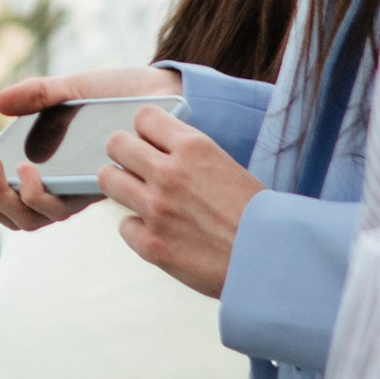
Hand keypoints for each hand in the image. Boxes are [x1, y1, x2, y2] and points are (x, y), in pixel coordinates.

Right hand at [0, 64, 172, 237]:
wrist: (168, 95)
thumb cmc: (122, 94)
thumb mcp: (74, 87)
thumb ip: (38, 94)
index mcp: (49, 167)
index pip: (5, 196)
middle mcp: (63, 188)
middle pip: (14, 215)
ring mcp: (80, 191)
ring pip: (35, 218)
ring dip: (7, 198)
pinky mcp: (99, 191)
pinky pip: (63, 206)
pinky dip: (38, 194)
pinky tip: (30, 169)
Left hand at [98, 106, 257, 298]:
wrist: (271, 262)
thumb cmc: (257, 216)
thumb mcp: (226, 166)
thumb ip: (190, 156)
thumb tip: (159, 149)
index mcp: (193, 147)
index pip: (143, 116)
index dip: (145, 131)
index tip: (151, 144)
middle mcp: (169, 173)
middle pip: (116, 143)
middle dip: (125, 154)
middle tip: (138, 169)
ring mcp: (156, 209)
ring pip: (108, 179)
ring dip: (122, 187)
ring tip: (141, 197)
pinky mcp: (151, 244)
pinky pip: (123, 226)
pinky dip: (138, 229)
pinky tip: (159, 233)